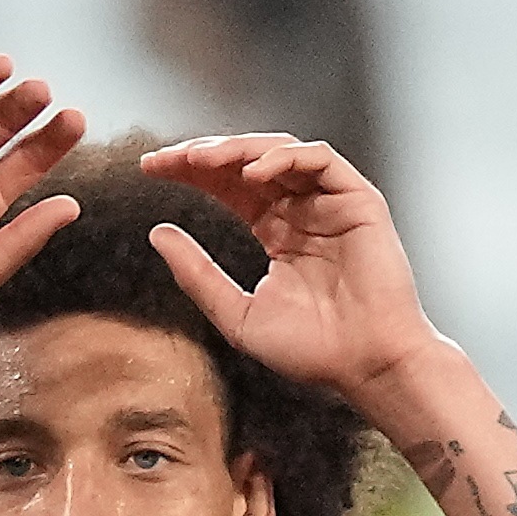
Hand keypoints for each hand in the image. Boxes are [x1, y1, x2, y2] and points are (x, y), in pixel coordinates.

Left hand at [136, 131, 441, 400]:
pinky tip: (252, 173)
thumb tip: (157, 233)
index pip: (228, 186)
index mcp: (278, 232)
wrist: (367, 366)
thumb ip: (197, 275)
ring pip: (280, 151)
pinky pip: (320, 159)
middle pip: (248, 162)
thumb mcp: (237, 314)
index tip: (149, 169)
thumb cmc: (312, 351)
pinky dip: (284, 157)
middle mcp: (303, 211)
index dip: (189, 172)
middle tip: (168, 159)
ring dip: (238, 149)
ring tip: (201, 160)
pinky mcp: (359, 200)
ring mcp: (331, 202)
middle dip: (206, 154)